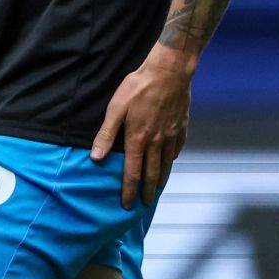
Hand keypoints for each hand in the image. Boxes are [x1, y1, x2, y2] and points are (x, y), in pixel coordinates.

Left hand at [91, 45, 192, 207]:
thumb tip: (96, 157)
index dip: (129, 190)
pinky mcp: (181, 128)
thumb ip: (106, 134)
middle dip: (146, 191)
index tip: (127, 204)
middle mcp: (157, 143)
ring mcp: (172, 136)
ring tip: (155, 189)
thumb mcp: (116, 108)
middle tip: (143, 203)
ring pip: (166, 164)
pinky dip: (172, 160)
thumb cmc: (138, 88)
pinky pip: (177, 150)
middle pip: (151, 173)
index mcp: (138, 140)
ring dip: (160, 179)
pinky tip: (169, 161)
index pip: (132, 172)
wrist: (169, 73)